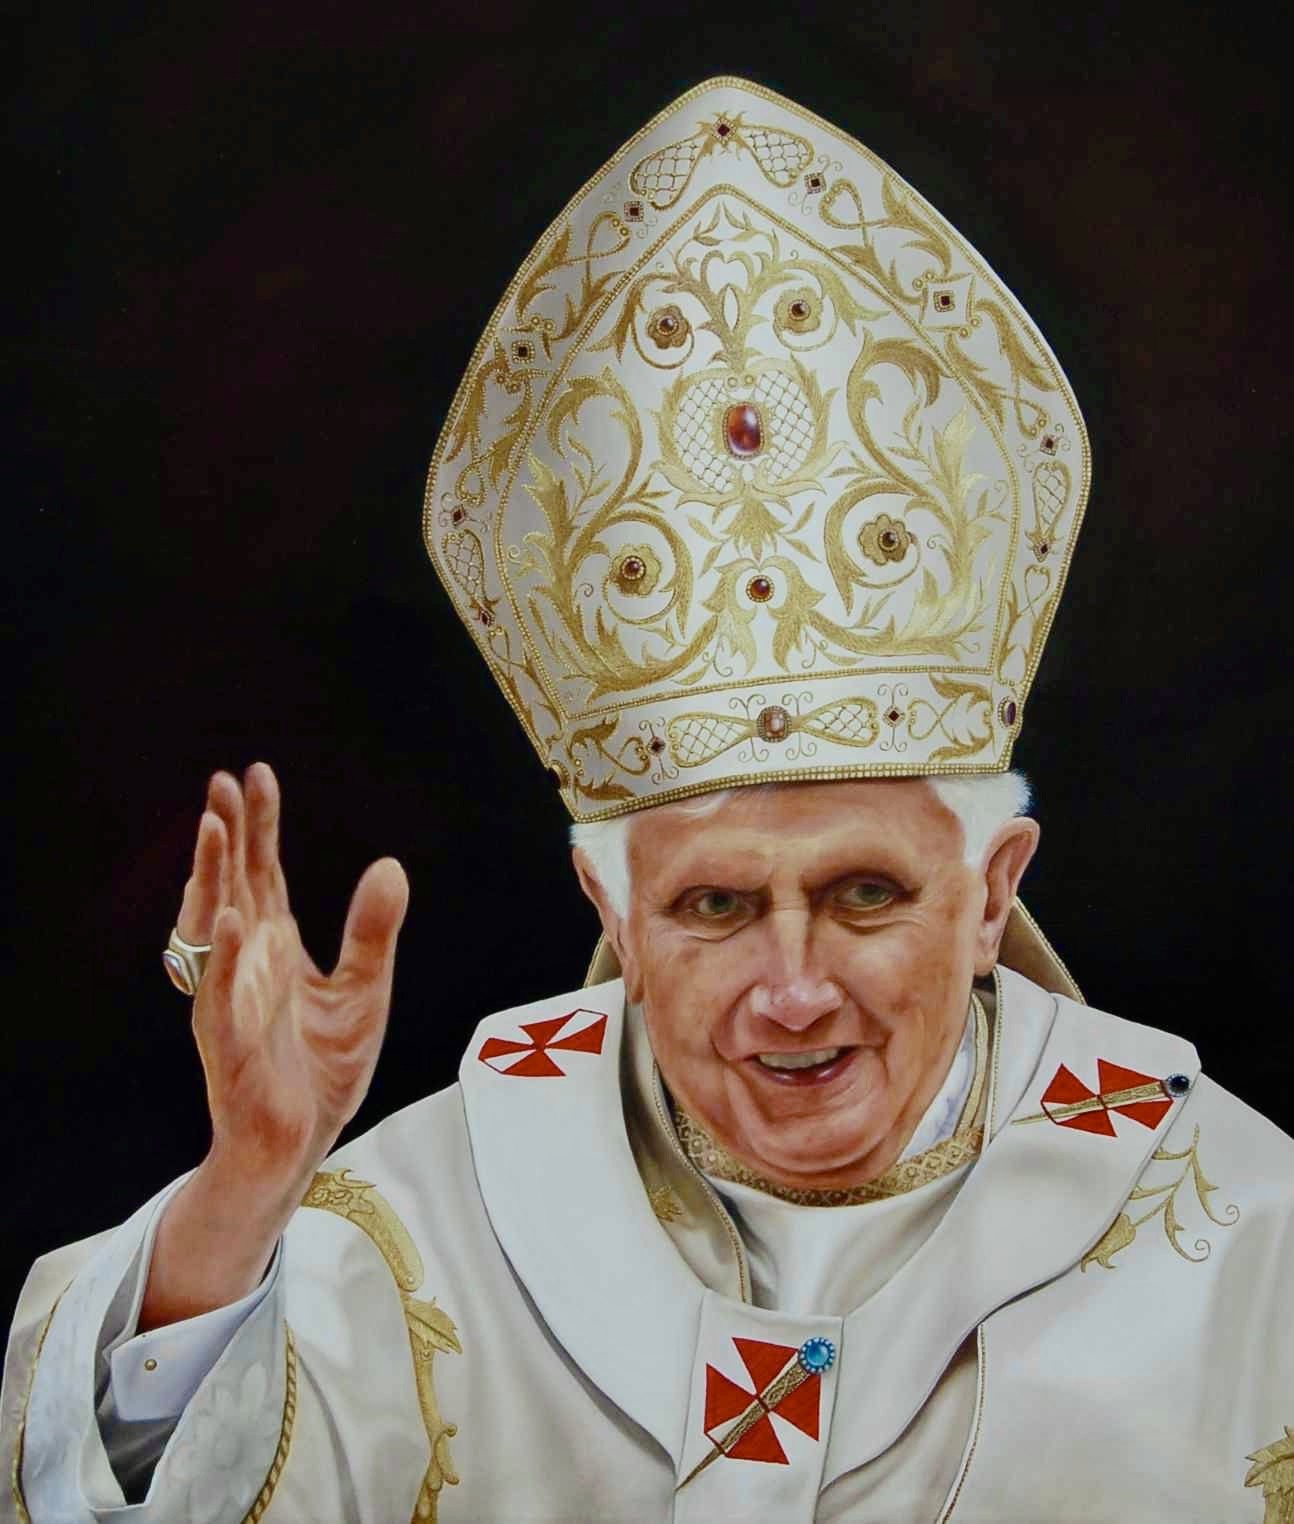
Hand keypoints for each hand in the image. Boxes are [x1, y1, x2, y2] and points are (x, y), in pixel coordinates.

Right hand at [184, 762, 407, 1184]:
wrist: (298, 1141)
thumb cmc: (321, 1069)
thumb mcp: (363, 990)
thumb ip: (372, 931)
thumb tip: (390, 866)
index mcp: (277, 947)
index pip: (264, 872)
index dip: (260, 826)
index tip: (257, 774)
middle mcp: (247, 962)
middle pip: (234, 883)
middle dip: (229, 833)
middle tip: (224, 780)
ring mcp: (232, 997)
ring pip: (213, 926)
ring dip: (211, 876)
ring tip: (217, 828)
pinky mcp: (230, 1040)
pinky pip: (219, 992)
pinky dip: (225, 954)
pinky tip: (233, 917)